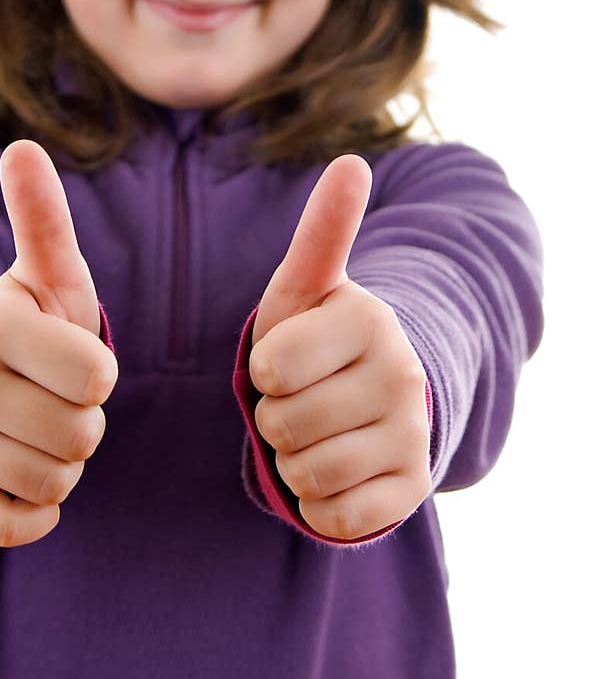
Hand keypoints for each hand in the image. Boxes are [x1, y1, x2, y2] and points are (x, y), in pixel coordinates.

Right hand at [0, 140, 117, 546]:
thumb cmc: (28, 329)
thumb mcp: (44, 276)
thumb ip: (43, 219)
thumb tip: (23, 147)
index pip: (98, 376)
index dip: (98, 373)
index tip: (69, 360)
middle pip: (82, 435)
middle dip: (83, 423)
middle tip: (52, 399)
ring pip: (56, 483)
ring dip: (62, 465)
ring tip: (34, 430)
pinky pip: (16, 526)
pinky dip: (34, 512)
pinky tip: (18, 476)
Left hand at [249, 155, 430, 540]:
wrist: (367, 397)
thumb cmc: (316, 338)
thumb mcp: (306, 287)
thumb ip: (322, 230)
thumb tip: (350, 161)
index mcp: (371, 321)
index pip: (270, 369)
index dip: (264, 370)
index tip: (289, 359)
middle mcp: (404, 377)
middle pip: (283, 425)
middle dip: (277, 417)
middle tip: (304, 399)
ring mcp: (414, 436)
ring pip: (306, 473)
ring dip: (295, 460)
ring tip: (320, 431)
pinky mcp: (414, 489)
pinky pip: (336, 517)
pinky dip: (321, 503)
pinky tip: (339, 470)